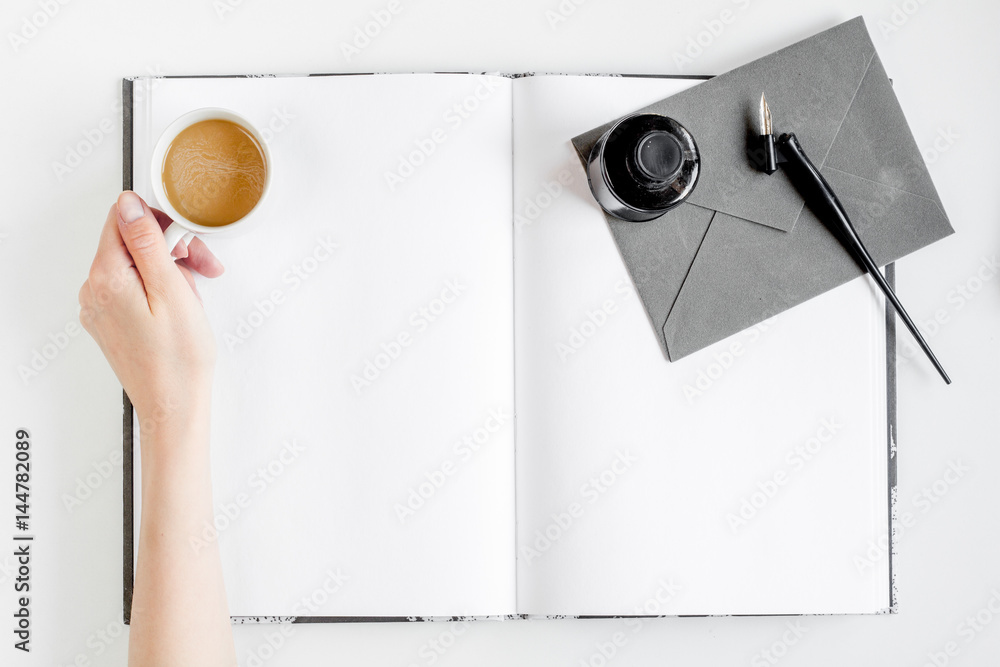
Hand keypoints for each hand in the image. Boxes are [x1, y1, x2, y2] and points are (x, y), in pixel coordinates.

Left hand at [79, 191, 224, 421]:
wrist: (173, 406)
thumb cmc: (178, 358)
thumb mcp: (171, 290)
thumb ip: (147, 243)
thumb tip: (129, 205)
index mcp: (106, 278)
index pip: (123, 219)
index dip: (161, 222)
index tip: (188, 241)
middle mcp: (94, 291)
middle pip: (131, 243)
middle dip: (171, 249)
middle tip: (204, 269)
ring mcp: (100, 308)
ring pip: (136, 266)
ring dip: (170, 271)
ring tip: (194, 297)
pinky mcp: (111, 322)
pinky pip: (135, 289)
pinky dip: (160, 290)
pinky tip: (180, 308)